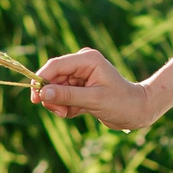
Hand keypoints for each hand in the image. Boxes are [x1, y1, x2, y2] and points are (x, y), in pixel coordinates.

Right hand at [31, 48, 157, 128]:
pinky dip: (66, 107)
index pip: (55, 65)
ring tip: (71, 113)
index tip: (35, 98)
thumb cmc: (121, 103)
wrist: (137, 111)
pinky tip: (78, 112)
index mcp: (87, 59)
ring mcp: (80, 76)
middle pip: (53, 78)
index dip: (41, 80)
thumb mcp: (94, 100)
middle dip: (53, 97)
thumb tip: (43, 93)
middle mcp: (82, 64)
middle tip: (60, 113)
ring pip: (55, 89)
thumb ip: (67, 96)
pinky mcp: (80, 87)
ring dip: (60, 104)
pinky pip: (63, 96)